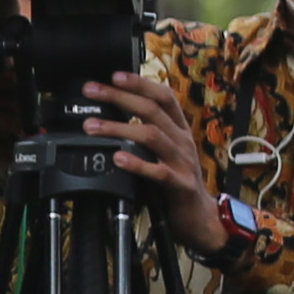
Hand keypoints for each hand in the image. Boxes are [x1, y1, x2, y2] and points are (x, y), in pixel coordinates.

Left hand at [84, 73, 227, 259]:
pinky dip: (137, 163)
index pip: (163, 97)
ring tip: (92, 126)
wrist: (201, 218)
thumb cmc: (177, 182)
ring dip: (119, 127)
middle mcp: (182, 141)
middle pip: (152, 110)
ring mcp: (182, 162)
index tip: (114, 75)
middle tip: (92, 91)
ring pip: (152, 135)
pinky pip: (158, 171)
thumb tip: (112, 118)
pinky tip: (119, 158)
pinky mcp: (179, 185)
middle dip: (120, 97)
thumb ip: (146, 136)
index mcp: (179, 130)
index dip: (140, 83)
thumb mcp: (165, 153)